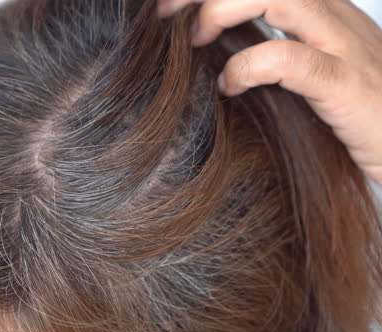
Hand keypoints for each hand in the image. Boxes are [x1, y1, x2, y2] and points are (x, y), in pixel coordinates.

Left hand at [157, 0, 381, 186]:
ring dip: (223, 9)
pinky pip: (291, 59)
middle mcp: (336, 21)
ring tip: (195, 39)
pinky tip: (229, 86)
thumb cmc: (360, 122)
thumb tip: (210, 60)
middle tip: (167, 14)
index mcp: (325, 15)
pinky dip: (248, 66)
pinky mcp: (348, 87)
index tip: (173, 4)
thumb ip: (274, 59)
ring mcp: (345, 50)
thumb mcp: (313, 79)